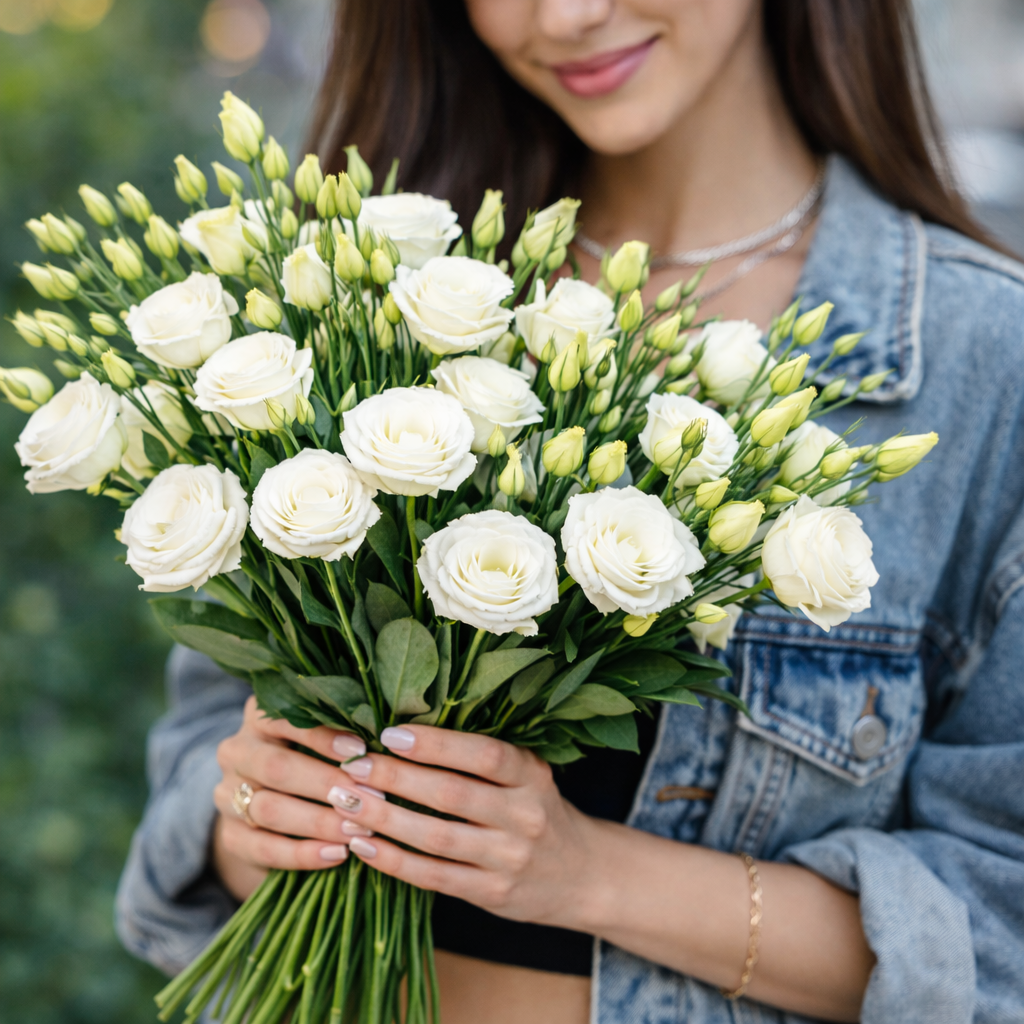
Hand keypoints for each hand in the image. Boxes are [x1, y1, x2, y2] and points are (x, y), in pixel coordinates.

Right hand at [212, 696, 372, 901]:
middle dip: (326, 783)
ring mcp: (226, 795)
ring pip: (268, 809)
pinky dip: (302, 854)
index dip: (323, 736)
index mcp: (259, 717)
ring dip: (319, 821)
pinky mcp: (230, 836)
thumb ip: (346, 734)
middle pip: (276, 767)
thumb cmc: (317, 760)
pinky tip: (337, 854)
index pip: (285, 719)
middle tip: (370, 797)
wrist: (273, 810)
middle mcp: (237, 751)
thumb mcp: (325, 739)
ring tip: (359, 829)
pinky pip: (263, 848)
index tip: (361, 750)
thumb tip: (391, 738)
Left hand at [325, 724, 604, 928]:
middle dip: (396, 778)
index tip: (390, 733)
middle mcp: (525, 816)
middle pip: (452, 795)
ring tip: (346, 802)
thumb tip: (404, 730)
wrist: (581, 874)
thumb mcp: (526, 775)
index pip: (485, 755)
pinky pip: (434, 877)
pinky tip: (362, 845)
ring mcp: (509, 859)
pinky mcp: (492, 894)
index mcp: (532, 776)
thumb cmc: (537, 809)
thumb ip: (481, 757)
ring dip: (385, 819)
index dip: (436, 744)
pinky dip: (394, 861)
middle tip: (353, 765)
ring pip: (437, 838)